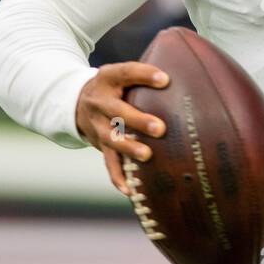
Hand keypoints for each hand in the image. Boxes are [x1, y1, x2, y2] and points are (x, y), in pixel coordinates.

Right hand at [75, 63, 169, 195]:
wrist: (77, 102)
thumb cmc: (115, 87)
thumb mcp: (122, 74)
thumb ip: (145, 74)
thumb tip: (185, 76)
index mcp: (108, 78)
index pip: (125, 73)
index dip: (144, 75)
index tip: (165, 80)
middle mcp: (100, 102)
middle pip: (117, 111)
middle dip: (138, 120)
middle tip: (160, 128)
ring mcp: (97, 125)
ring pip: (110, 138)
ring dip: (129, 148)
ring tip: (147, 156)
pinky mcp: (99, 144)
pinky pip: (108, 162)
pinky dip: (118, 176)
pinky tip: (130, 189)